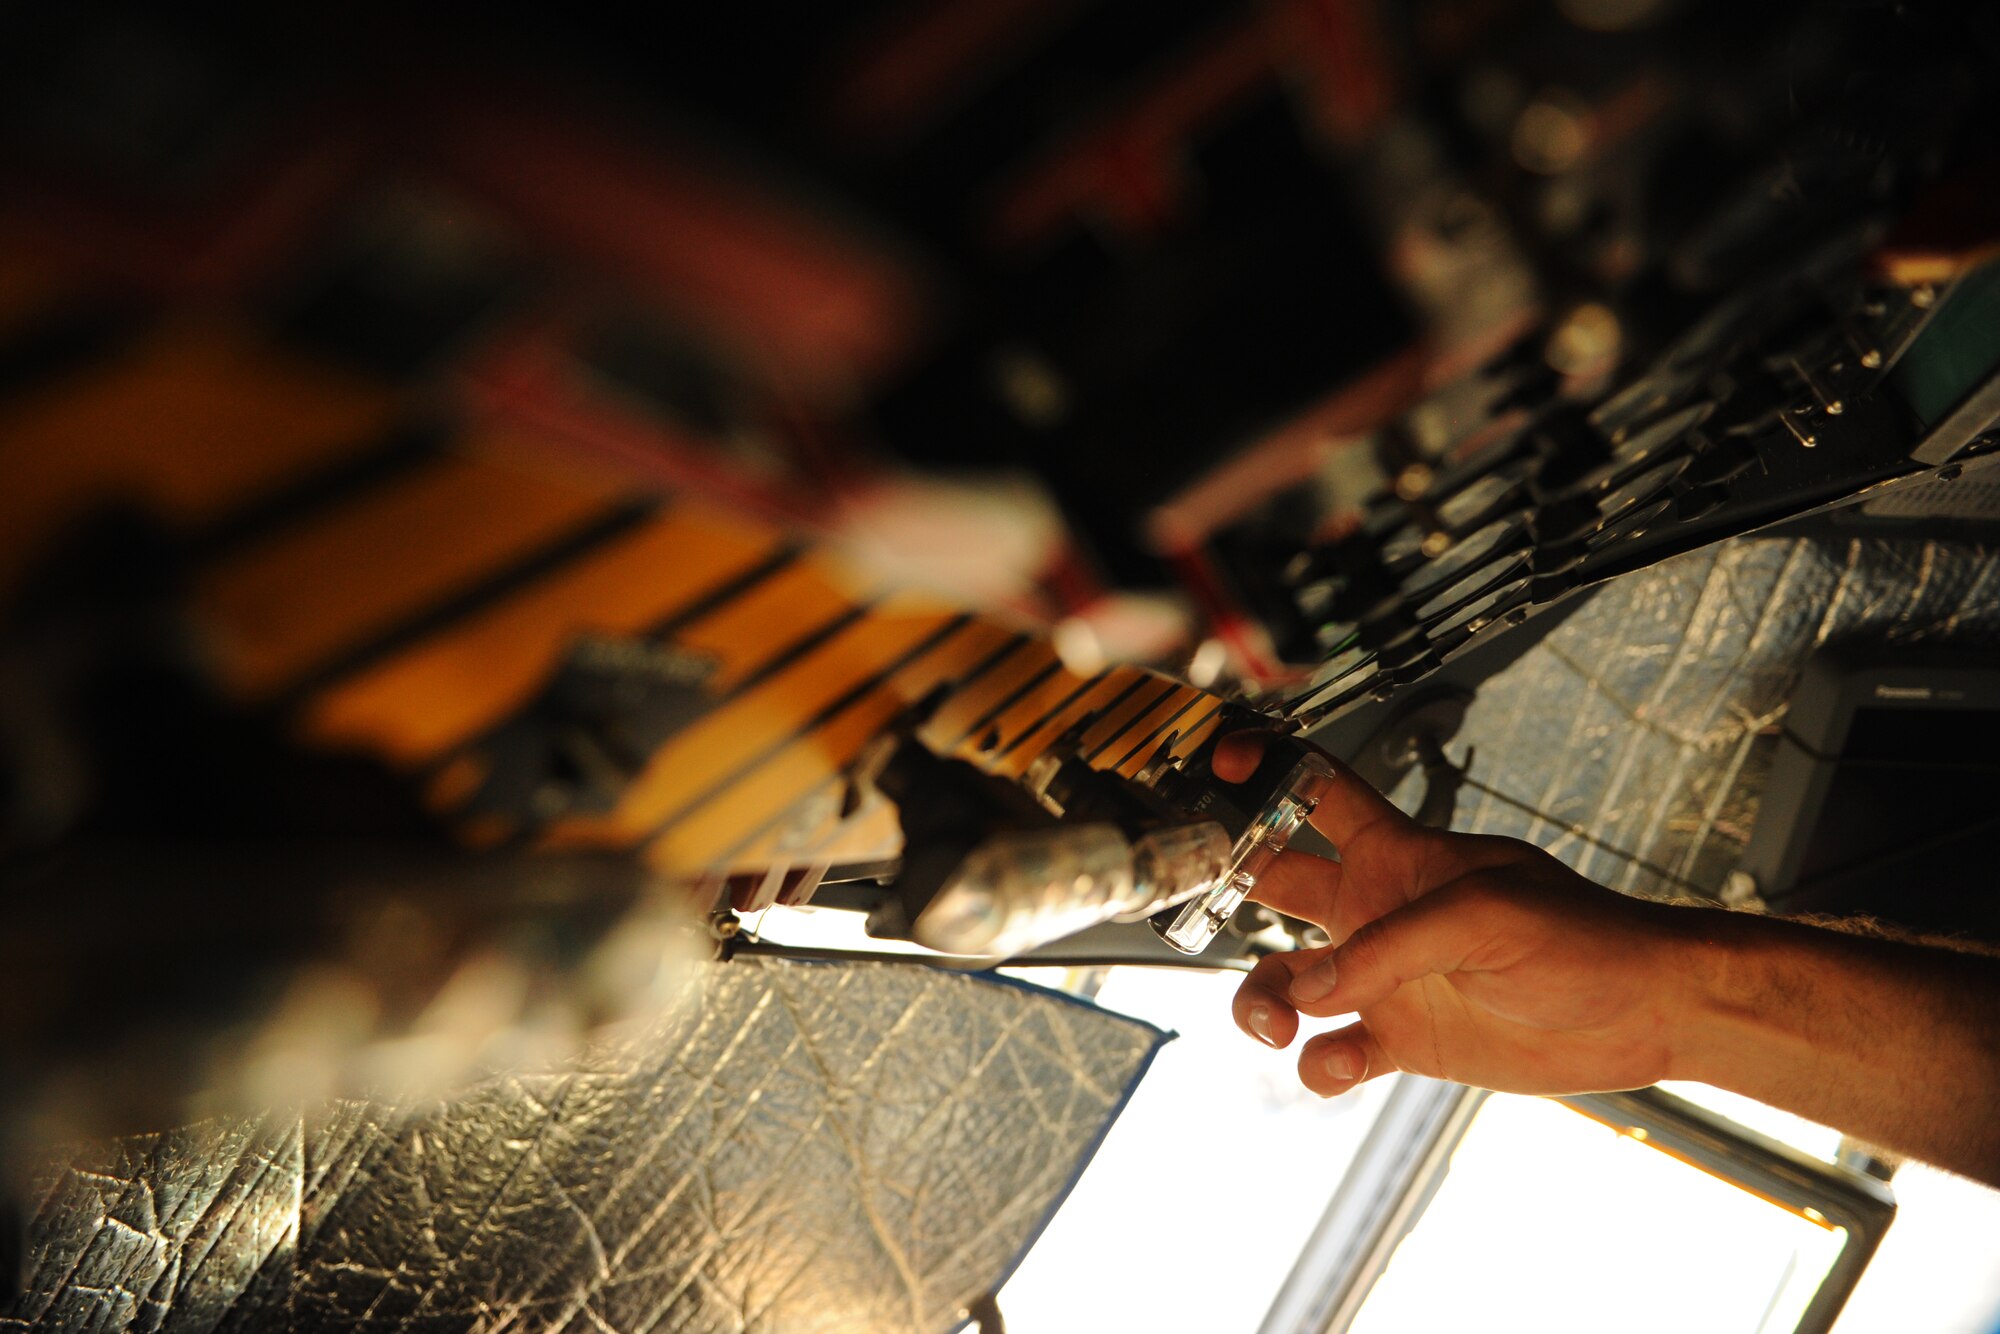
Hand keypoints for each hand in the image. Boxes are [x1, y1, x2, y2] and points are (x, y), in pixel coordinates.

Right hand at [1217, 732, 1703, 1099]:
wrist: (1641, 1012)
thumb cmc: (1581, 935)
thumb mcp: (1482, 913)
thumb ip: (1388, 946)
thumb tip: (1310, 990)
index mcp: (1396, 853)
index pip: (1317, 793)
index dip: (1266, 770)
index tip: (1220, 769)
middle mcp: (1376, 910)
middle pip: (1273, 885)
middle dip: (1227, 892)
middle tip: (1198, 909)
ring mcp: (1386, 977)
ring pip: (1286, 981)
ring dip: (1262, 1002)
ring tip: (1278, 1025)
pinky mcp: (1404, 1040)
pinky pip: (1333, 1052)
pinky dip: (1321, 1064)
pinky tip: (1338, 1067)